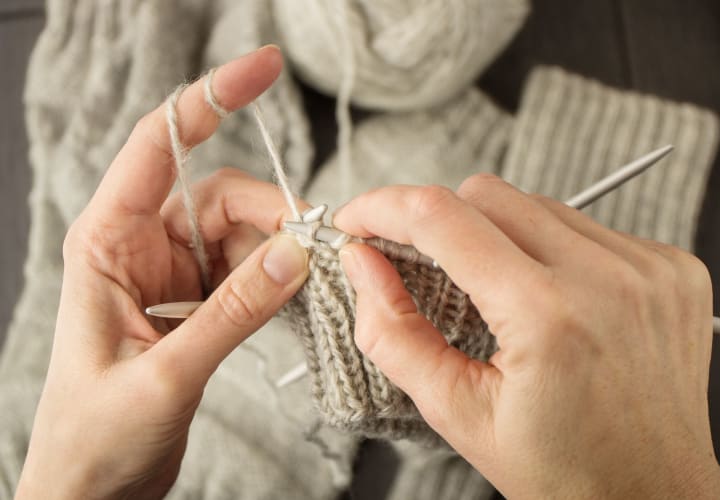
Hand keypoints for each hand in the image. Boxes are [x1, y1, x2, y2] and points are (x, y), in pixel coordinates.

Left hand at [15, 46, 309, 499]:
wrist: (91, 491)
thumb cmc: (95, 437)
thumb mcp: (166, 374)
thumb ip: (234, 311)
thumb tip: (297, 252)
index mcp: (106, 243)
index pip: (160, 144)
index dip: (211, 98)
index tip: (264, 68)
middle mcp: (139, 246)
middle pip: (220, 194)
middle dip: (273, 213)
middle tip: (317, 247)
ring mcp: (170, 272)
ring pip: (242, 231)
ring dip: (280, 249)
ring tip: (308, 282)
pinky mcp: (195, 299)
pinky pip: (248, 267)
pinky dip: (276, 277)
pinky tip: (291, 297)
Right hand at [334, 177, 719, 498]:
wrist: (653, 494)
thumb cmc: (564, 469)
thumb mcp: (457, 413)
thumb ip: (393, 333)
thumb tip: (362, 264)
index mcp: (547, 315)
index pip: (441, 218)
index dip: (383, 208)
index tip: (358, 219)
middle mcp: (607, 277)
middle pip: (486, 195)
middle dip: (439, 221)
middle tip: (424, 264)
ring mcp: (647, 267)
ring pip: (535, 204)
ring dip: (498, 235)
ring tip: (499, 295)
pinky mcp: (671, 266)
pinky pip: (586, 225)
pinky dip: (550, 249)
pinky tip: (552, 298)